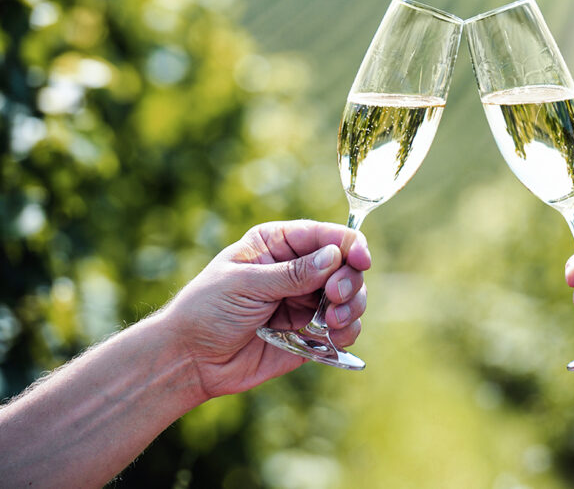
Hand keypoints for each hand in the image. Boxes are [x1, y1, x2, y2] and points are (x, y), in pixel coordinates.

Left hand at [163, 220, 370, 398]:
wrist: (189, 359)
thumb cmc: (206, 310)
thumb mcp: (246, 284)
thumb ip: (293, 273)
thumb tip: (335, 256)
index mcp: (279, 244)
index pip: (326, 235)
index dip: (350, 245)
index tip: (362, 261)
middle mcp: (298, 269)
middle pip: (347, 266)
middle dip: (349, 281)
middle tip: (334, 299)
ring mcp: (305, 301)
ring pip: (351, 297)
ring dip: (352, 307)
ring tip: (332, 323)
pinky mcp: (310, 333)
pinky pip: (344, 328)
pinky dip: (347, 332)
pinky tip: (334, 338)